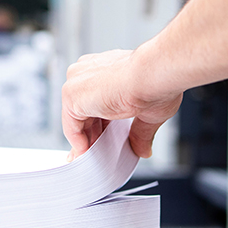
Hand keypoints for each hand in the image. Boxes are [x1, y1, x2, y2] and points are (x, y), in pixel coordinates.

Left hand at [62, 48, 181, 160]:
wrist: (154, 74)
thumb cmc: (156, 83)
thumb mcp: (148, 113)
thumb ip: (139, 132)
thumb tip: (144, 150)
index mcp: (104, 69)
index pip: (95, 100)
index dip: (99, 124)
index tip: (103, 140)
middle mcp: (87, 71)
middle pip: (83, 110)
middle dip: (92, 135)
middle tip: (99, 154)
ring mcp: (77, 81)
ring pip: (76, 119)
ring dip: (85, 141)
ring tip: (96, 158)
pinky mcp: (71, 95)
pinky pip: (70, 126)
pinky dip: (78, 143)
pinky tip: (88, 153)